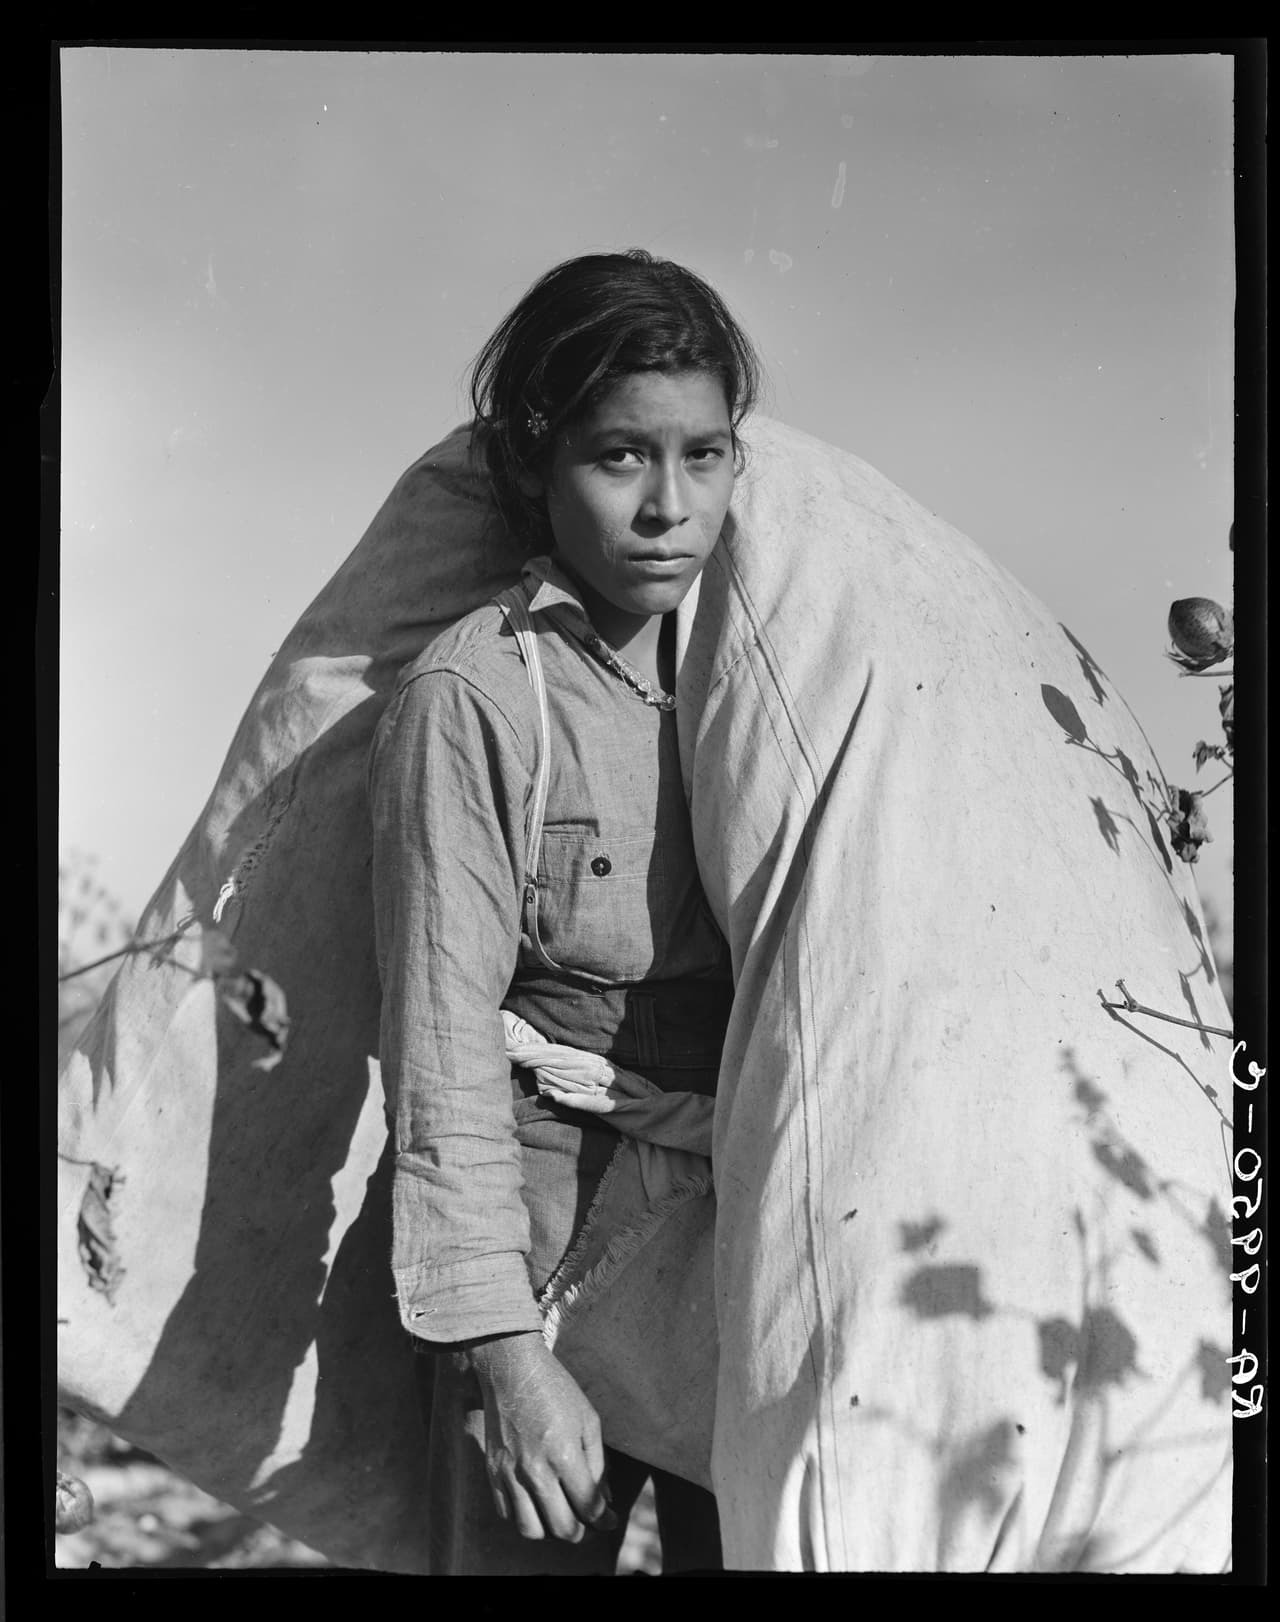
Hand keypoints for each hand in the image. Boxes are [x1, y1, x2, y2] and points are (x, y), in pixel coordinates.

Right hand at [468, 1331, 617, 1541]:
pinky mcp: (492, 1472)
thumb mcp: (588, 1420)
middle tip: (586, 1521)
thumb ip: (598, 1465)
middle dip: (581, 1532)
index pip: (588, 1508)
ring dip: (550, 1529)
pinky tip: (535, 1503)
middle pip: (561, 1528)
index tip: (609, 1519)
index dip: (604, 1519)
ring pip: (531, 1530)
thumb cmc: (556, 1391)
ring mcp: (510, 1473)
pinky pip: (507, 1514)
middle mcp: (535, 1470)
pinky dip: (524, 1517)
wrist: (512, 1370)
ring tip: (560, 1514)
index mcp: (564, 1455)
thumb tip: (605, 1501)